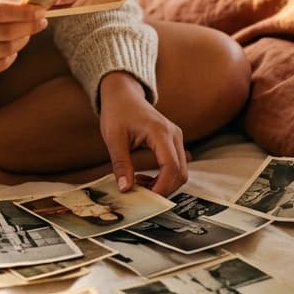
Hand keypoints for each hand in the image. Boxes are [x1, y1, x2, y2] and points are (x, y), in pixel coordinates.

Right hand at [0, 0, 47, 77]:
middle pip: (6, 32)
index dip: (24, 12)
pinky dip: (12, 55)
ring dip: (22, 40)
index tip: (41, 10)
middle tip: (41, 22)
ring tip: (26, 33)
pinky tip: (12, 47)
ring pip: (6, 50)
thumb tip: (30, 7)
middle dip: (29, 27)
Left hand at [98, 72, 186, 195]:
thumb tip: (125, 188)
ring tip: (139, 184)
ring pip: (180, 171)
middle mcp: (173, 134)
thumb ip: (120, 164)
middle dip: (164, 188)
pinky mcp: (173, 141)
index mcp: (160, 132)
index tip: (148, 199)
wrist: (123, 94)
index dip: (162, 187)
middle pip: (180, 172)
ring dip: (164, 183)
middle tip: (141, 194)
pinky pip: (176, 164)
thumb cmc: (117, 111)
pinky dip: (164, 176)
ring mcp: (176, 137)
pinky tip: (145, 177)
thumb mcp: (113, 138)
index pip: (171, 166)